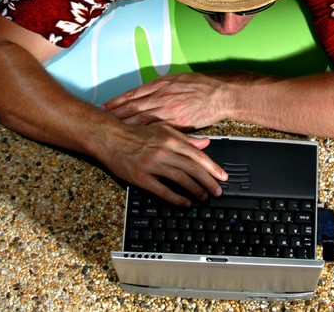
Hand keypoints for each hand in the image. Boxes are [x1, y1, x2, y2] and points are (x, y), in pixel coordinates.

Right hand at [100, 123, 228, 205]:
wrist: (110, 138)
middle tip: (218, 192)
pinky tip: (185, 203)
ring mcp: (152, 165)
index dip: (212, 167)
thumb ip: (185, 138)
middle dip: (208, 182)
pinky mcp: (141, 177)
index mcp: (170, 139)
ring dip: (195, 190)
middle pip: (192, 168)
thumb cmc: (136, 134)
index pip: (197, 155)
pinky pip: (162, 190)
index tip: (222, 177)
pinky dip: (176, 198)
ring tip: (204, 198)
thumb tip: (205, 143)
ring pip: (181, 179)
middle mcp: (163, 151)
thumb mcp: (163, 131)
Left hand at [103, 73, 242, 128]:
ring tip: (111, 130)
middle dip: (114, 114)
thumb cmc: (202, 86)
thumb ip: (162, 86)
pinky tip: (135, 139)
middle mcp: (161, 96)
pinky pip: (156, 130)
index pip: (133, 94)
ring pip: (140, 118)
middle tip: (100, 120)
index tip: (104, 106)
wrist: (221, 95)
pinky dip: (143, 134)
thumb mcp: (178, 80)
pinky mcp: (177, 123)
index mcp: (160, 85)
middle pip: (132, 106)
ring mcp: (168, 110)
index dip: (116, 101)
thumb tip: (147, 91)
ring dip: (125, 124)